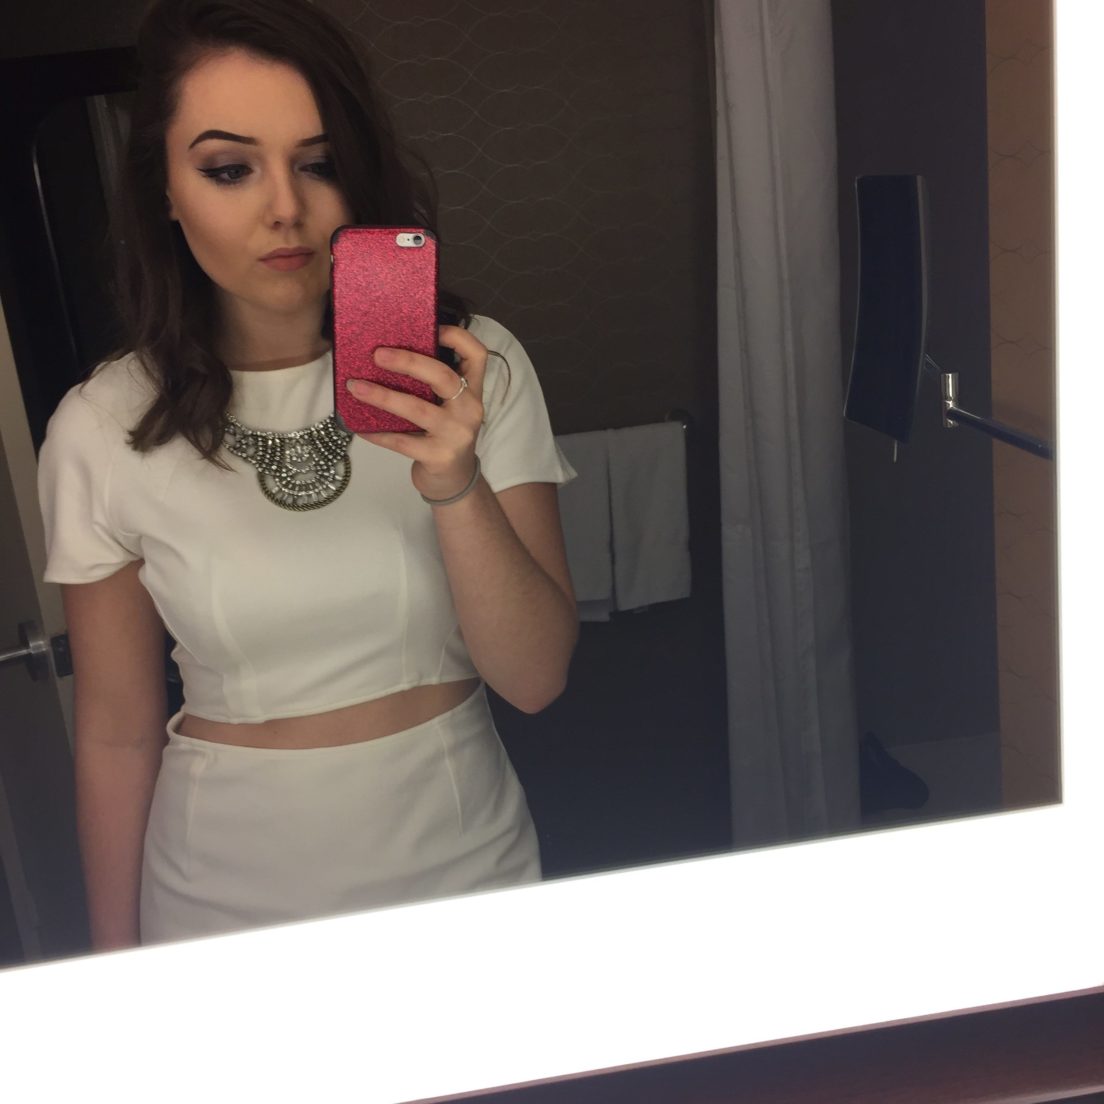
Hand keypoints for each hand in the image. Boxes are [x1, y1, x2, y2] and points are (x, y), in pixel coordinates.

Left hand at [345, 325, 485, 500]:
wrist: (454, 481)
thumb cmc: (444, 436)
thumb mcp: (449, 407)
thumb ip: (433, 385)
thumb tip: (387, 353)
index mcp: (472, 391)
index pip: (477, 355)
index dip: (457, 336)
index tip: (432, 328)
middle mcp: (469, 410)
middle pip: (443, 376)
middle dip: (409, 362)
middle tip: (377, 354)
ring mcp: (456, 435)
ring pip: (418, 409)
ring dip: (383, 396)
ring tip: (356, 387)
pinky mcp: (439, 457)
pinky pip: (402, 441)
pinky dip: (378, 433)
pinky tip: (359, 426)